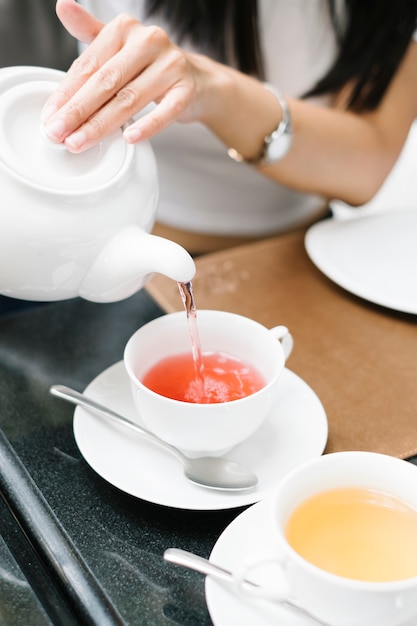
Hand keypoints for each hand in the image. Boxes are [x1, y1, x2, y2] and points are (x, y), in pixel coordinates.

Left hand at [41, 0, 205, 151]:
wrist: (198, 80)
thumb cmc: (151, 66)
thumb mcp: (120, 45)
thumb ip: (90, 32)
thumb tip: (62, 6)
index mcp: (125, 29)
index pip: (89, 64)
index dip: (66, 92)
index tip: (49, 117)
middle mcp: (148, 42)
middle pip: (106, 82)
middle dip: (78, 111)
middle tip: (57, 133)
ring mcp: (170, 66)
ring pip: (129, 99)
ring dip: (101, 125)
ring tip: (79, 142)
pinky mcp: (187, 90)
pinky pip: (165, 111)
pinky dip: (147, 126)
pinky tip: (129, 138)